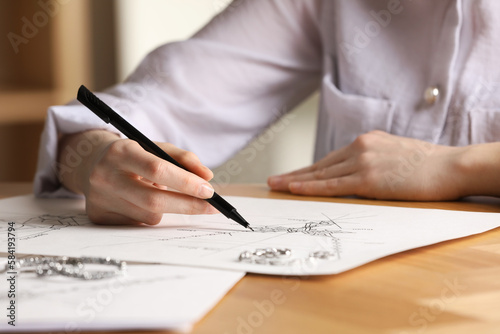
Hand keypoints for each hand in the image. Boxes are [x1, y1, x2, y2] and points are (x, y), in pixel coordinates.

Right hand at [58, 130, 217, 224]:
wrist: (91, 162)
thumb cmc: (133, 155)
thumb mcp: (155, 147)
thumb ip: (184, 158)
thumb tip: (208, 177)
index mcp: (121, 152)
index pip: (158, 170)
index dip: (186, 183)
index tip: (209, 191)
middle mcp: (105, 175)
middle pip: (154, 200)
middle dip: (188, 205)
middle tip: (211, 207)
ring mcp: (100, 199)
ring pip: (149, 215)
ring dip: (167, 209)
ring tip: (162, 194)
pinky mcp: (99, 216)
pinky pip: (138, 223)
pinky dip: (150, 214)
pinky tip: (144, 202)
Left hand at [268, 131, 466, 200]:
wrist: (450, 166)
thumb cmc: (428, 163)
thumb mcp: (396, 153)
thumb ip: (375, 158)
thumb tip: (361, 171)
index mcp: (366, 141)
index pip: (331, 159)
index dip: (310, 170)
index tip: (293, 176)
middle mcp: (360, 147)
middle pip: (320, 165)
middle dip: (295, 174)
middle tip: (273, 180)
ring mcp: (362, 162)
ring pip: (321, 174)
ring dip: (295, 181)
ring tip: (275, 186)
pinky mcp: (367, 178)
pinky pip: (332, 185)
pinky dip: (311, 188)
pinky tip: (294, 189)